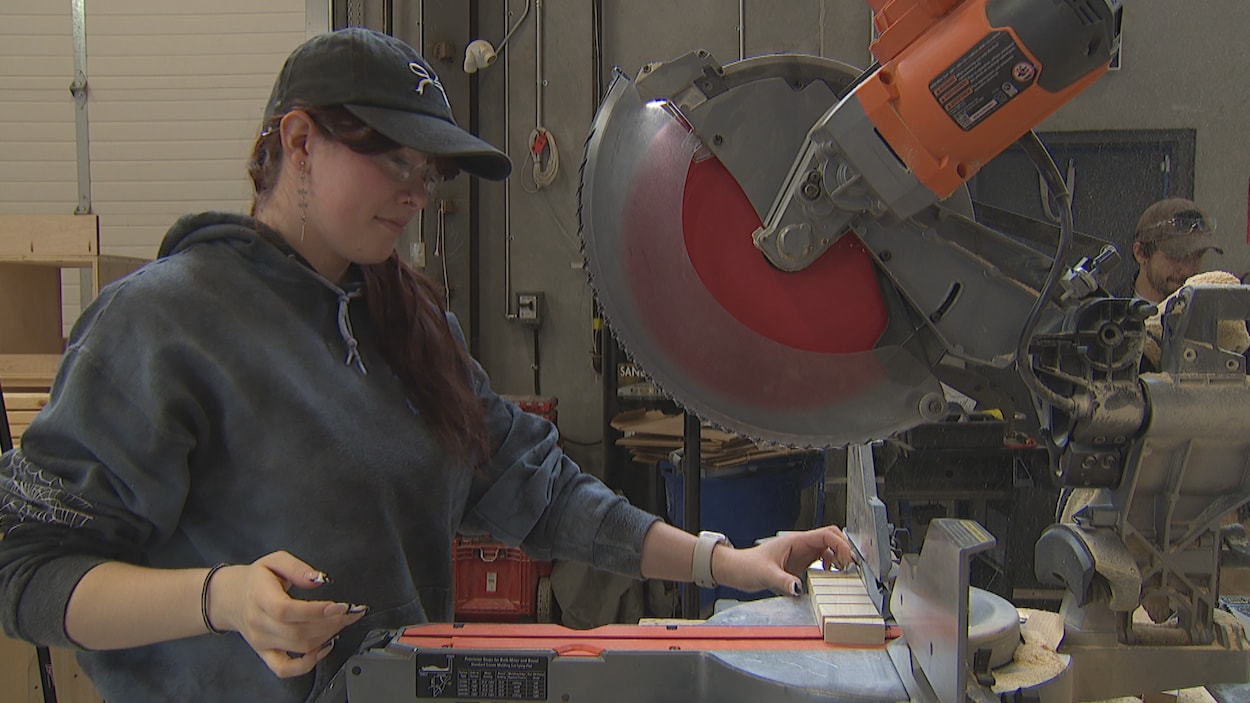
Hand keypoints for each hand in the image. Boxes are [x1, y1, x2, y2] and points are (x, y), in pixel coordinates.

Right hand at [206, 550, 367, 677]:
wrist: (230, 598)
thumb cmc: (256, 579)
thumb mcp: (275, 561)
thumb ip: (298, 568)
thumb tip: (319, 579)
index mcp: (259, 597)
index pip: (286, 610)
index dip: (316, 611)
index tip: (340, 606)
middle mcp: (259, 623)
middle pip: (298, 631)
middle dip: (331, 623)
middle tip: (350, 612)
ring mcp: (262, 641)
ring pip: (298, 647)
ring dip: (327, 637)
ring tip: (341, 622)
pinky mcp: (265, 653)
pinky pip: (285, 669)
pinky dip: (308, 664)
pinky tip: (324, 648)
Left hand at [711, 525, 852, 596]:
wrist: (737, 569)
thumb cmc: (747, 567)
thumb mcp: (765, 575)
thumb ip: (783, 582)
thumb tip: (798, 588)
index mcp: (795, 541)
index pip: (826, 535)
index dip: (841, 545)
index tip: (848, 560)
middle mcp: (801, 544)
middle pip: (832, 537)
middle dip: (844, 548)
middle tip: (849, 567)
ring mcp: (802, 552)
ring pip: (829, 547)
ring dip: (839, 556)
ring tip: (843, 573)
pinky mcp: (800, 561)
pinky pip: (822, 558)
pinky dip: (831, 564)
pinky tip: (828, 576)